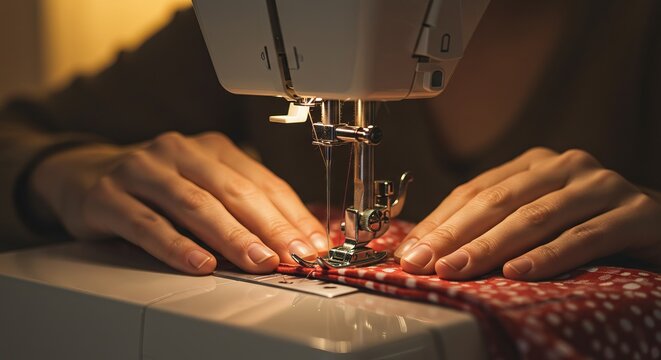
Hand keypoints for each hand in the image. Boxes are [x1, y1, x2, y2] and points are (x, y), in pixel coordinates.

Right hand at [30, 132, 326, 274]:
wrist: (85, 174)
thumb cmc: (157, 187)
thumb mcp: (203, 186)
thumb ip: (241, 207)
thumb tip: (293, 239)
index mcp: (212, 148)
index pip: (262, 182)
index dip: (292, 214)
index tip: (315, 243)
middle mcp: (179, 152)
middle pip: (234, 191)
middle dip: (270, 227)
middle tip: (295, 255)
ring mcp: (143, 170)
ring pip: (195, 205)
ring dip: (232, 237)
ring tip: (258, 261)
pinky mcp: (109, 196)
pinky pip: (147, 224)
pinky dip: (176, 246)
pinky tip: (200, 264)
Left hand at [395, 147, 660, 279]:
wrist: (660, 229)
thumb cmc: (590, 229)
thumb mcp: (537, 222)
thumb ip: (494, 228)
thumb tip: (432, 252)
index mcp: (535, 165)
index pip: (475, 190)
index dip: (440, 221)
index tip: (410, 251)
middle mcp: (566, 167)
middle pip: (499, 200)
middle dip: (456, 234)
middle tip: (423, 261)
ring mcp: (601, 186)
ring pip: (535, 217)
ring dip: (491, 246)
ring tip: (457, 268)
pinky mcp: (636, 213)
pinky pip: (584, 238)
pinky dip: (548, 256)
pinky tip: (518, 272)